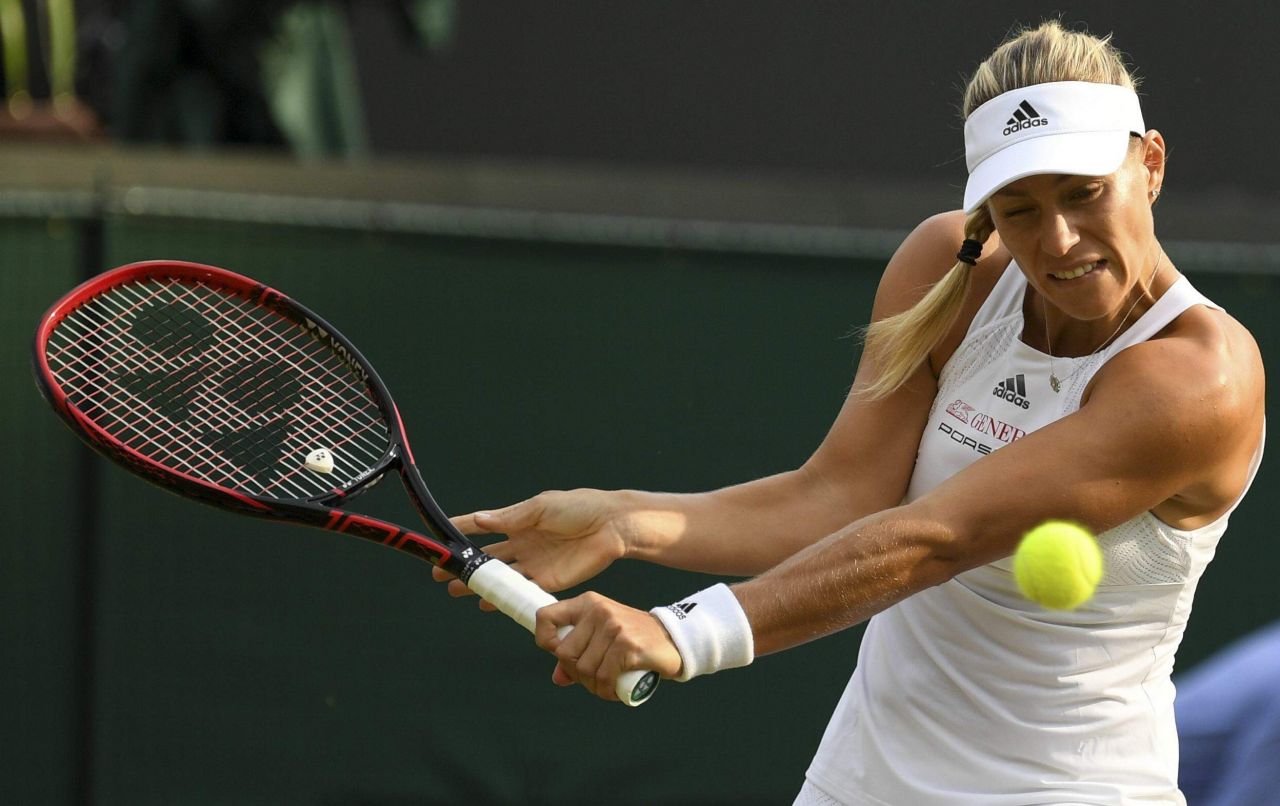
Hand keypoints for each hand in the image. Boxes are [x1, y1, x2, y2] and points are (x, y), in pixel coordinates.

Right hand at [432, 490, 632, 608]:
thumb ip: (511, 517)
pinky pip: (521, 591)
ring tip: (455, 590)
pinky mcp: (548, 581)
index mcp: (519, 521)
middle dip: (463, 565)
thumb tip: (479, 520)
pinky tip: (487, 603)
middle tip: (439, 573)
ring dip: (478, 584)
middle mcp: (523, 543)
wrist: (612, 526)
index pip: (483, 525)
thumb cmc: (580, 508)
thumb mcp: (541, 507)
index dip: (461, 531)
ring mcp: (534, 563)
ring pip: (500, 577)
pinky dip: (503, 598)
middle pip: (486, 557)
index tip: (439, 537)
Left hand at [534, 592, 682, 700]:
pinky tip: (614, 692)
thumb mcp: (603, 637)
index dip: (546, 641)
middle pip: (564, 653)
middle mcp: (598, 610)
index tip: (560, 655)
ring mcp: (613, 627)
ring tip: (606, 686)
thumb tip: (558, 677)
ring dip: (593, 687)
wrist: (674, 639)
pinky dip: (606, 692)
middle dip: (576, 674)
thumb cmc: (634, 638)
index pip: (546, 616)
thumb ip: (579, 654)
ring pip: (584, 670)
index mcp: (587, 603)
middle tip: (593, 679)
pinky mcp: (627, 645)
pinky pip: (603, 678)